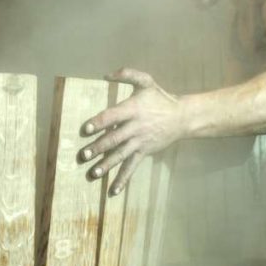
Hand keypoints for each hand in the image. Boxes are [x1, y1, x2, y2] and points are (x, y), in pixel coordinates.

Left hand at [78, 68, 182, 194]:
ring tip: (93, 173)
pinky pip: (132, 167)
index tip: (86, 129)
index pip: (113, 116)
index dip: (99, 122)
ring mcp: (139, 142)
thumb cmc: (160, 98)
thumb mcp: (146, 81)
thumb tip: (106, 75)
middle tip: (84, 155)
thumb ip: (127, 74)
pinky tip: (113, 191)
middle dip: (98, 147)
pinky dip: (123, 179)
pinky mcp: (143, 152)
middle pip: (114, 138)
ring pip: (121, 155)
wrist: (182, 117)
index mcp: (132, 109)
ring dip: (107, 165)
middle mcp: (135, 127)